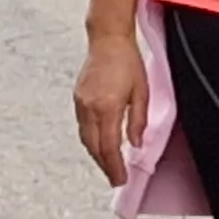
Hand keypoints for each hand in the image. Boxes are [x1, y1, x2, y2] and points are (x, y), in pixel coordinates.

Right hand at [72, 36, 147, 183]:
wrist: (108, 39)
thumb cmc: (127, 61)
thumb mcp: (141, 92)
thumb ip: (138, 121)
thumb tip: (136, 144)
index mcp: (107, 107)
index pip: (109, 146)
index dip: (114, 167)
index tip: (120, 179)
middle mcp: (90, 107)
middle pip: (94, 147)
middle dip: (104, 165)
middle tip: (115, 178)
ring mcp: (81, 103)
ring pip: (85, 139)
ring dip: (96, 154)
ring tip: (108, 165)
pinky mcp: (77, 98)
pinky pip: (82, 127)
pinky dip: (91, 140)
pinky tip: (99, 144)